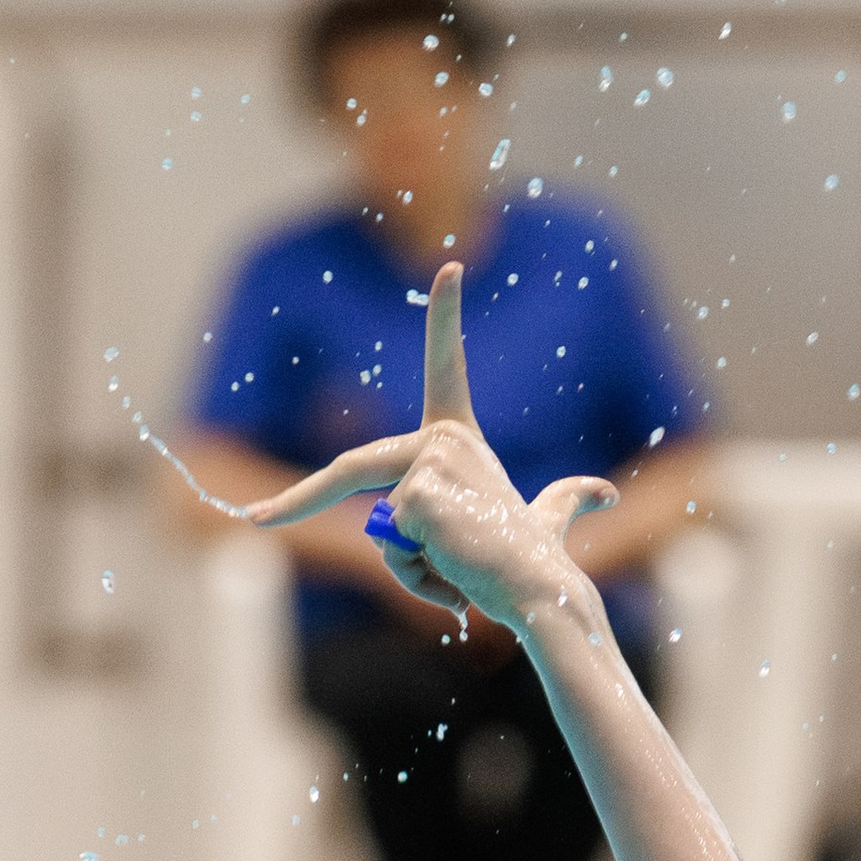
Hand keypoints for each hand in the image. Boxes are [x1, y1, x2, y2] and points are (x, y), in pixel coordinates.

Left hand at [241, 266, 616, 641]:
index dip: (450, 318)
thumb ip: (569, 500)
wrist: (544, 590)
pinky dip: (413, 574)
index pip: (449, 366)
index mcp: (460, 437)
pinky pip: (387, 545)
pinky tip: (455, 574)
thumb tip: (608, 497)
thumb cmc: (535, 560)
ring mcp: (428, 463)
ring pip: (377, 526)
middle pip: (353, 469)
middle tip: (252, 517)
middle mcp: (443, 439)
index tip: (452, 269)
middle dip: (293, 501)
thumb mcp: (549, 518)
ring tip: (458, 568)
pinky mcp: (415, 493)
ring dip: (405, 564)